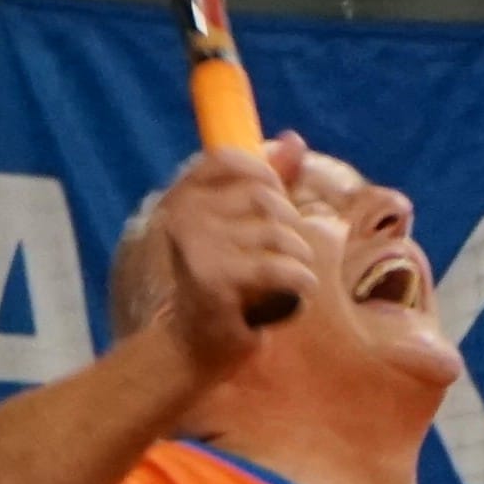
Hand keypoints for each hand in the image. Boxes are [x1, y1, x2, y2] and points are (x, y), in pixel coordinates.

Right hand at [152, 131, 317, 383]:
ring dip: (299, 255)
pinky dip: (300, 279)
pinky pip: (278, 267)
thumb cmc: (222, 280)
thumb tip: (295, 139)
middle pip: (263, 196)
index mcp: (183, 195)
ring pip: (276, 232)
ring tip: (295, 273)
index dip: (266, 176)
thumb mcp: (241, 226)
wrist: (194, 344)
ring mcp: (195, 246)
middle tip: (290, 251)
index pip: (231, 159)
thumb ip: (266, 181)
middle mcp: (181, 214)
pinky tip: (302, 289)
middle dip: (290, 223)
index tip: (278, 204)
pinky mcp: (212, 280)